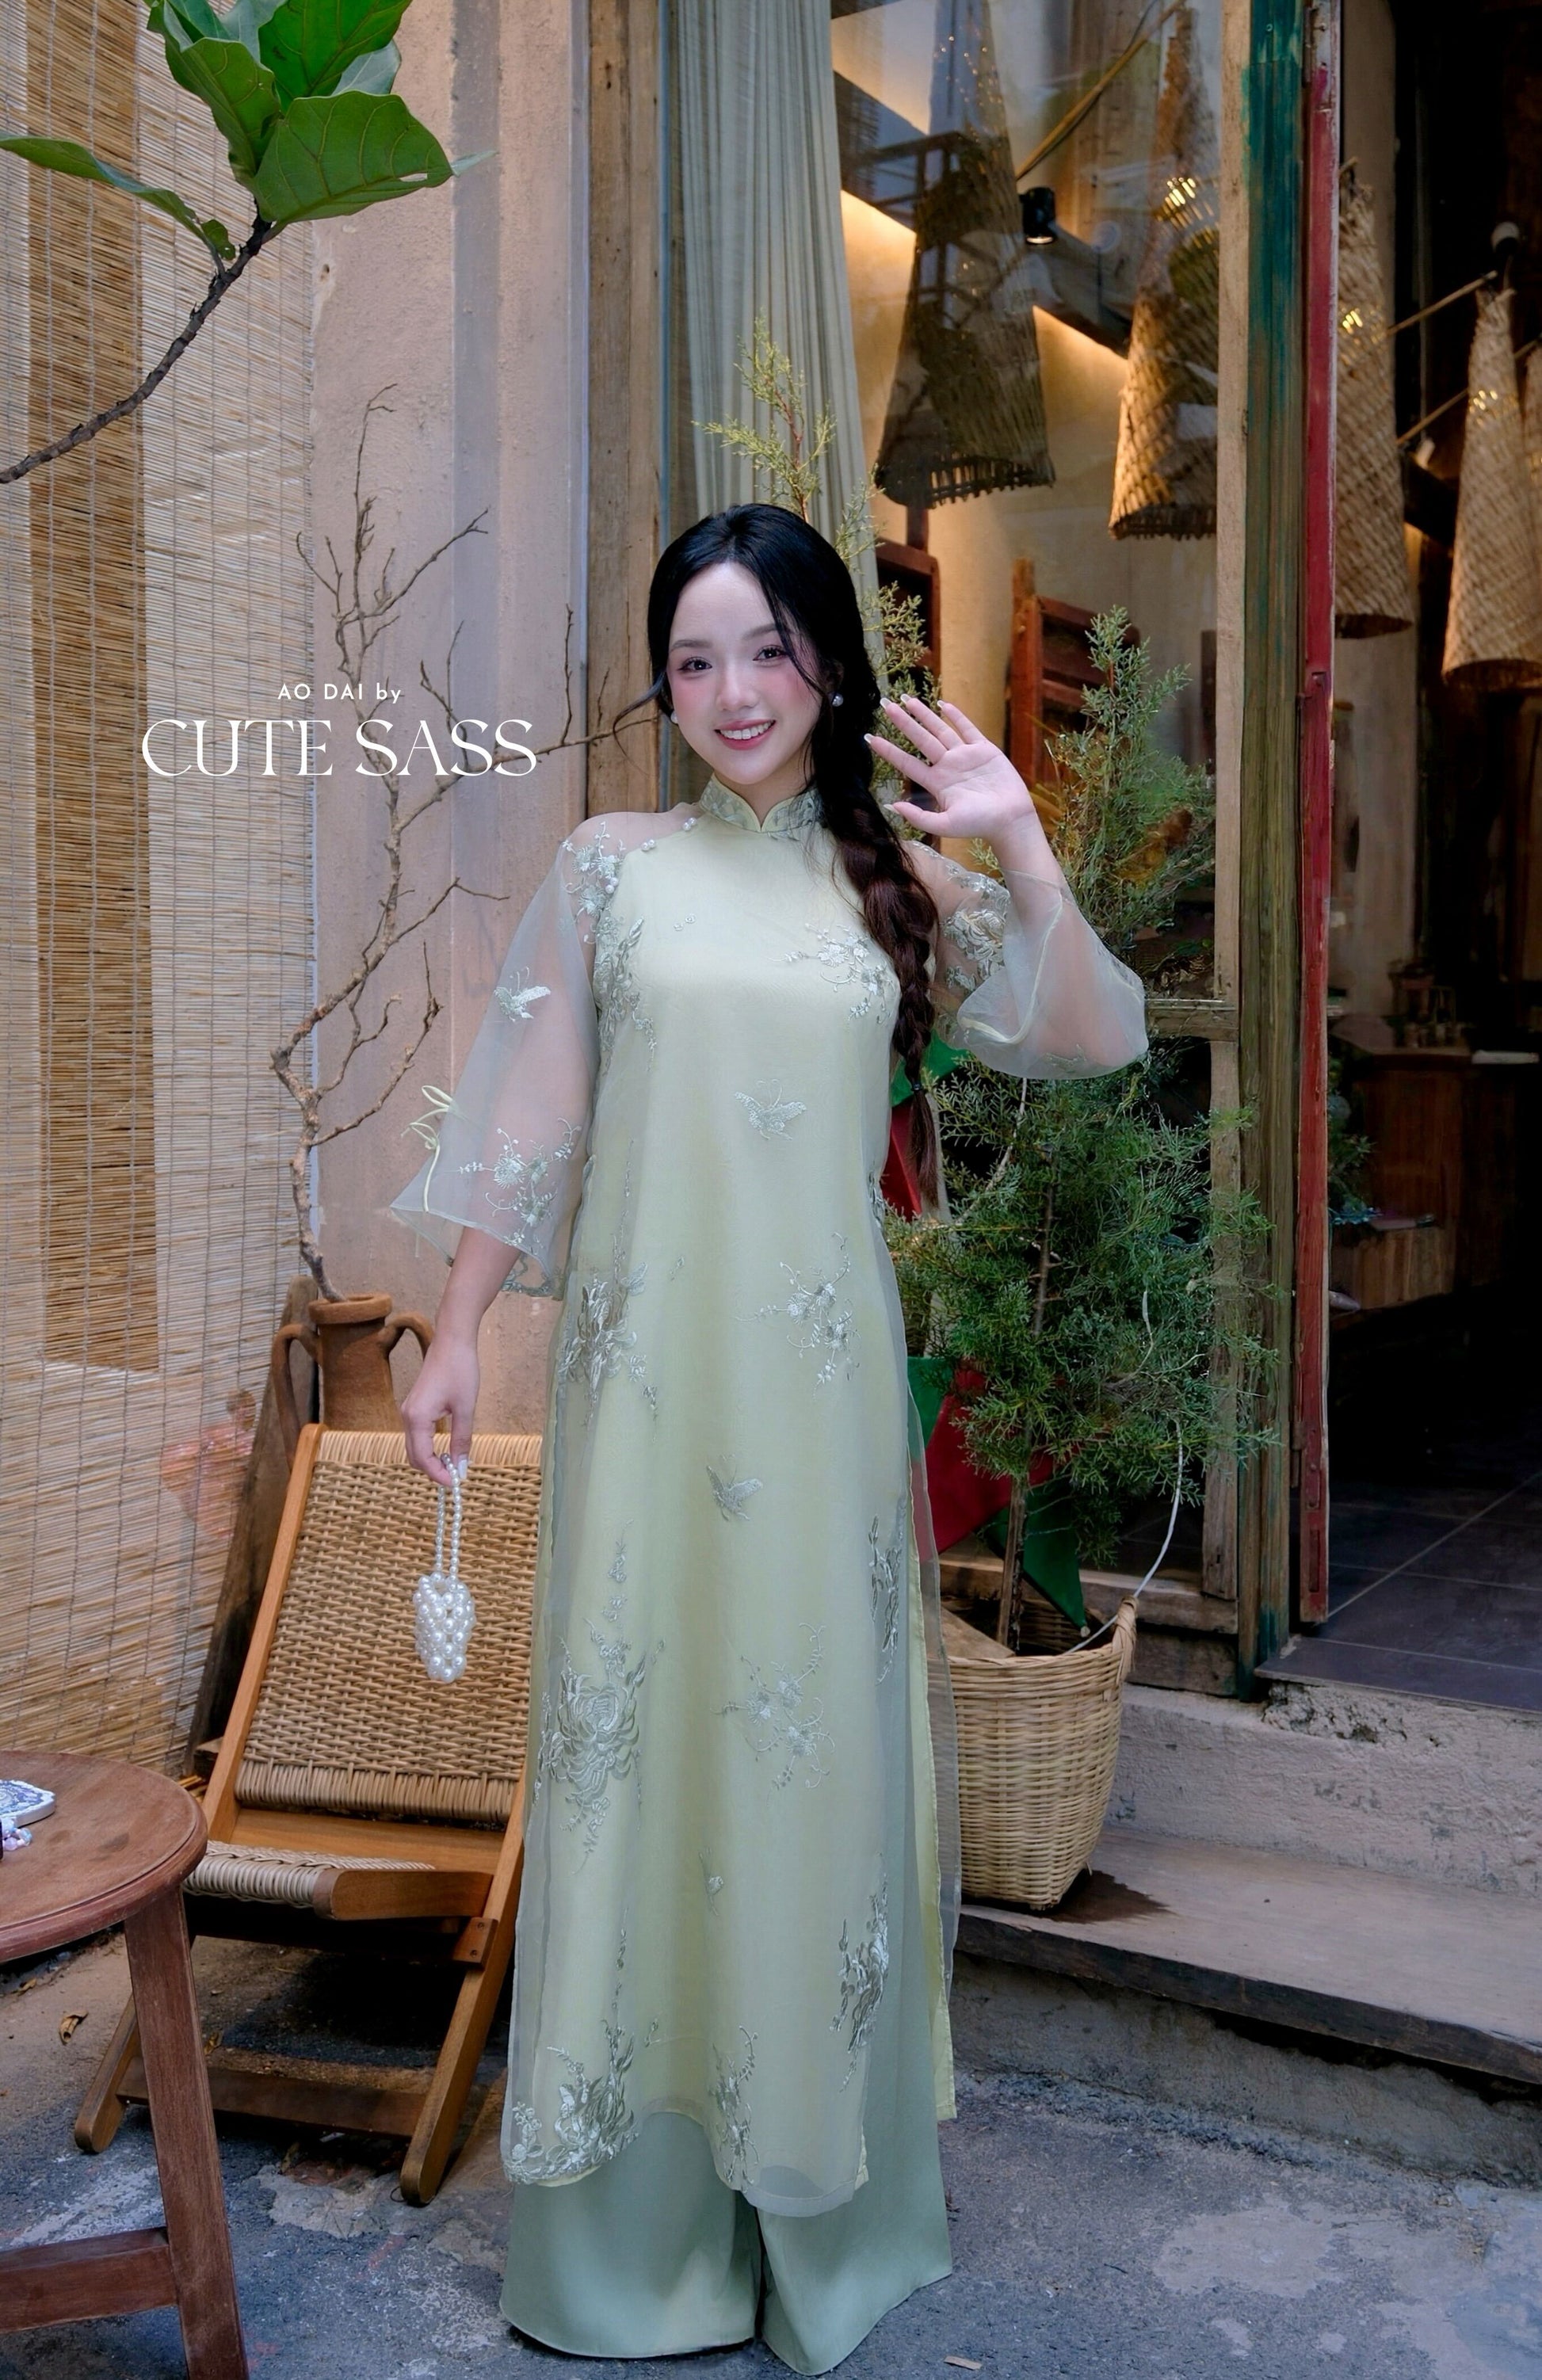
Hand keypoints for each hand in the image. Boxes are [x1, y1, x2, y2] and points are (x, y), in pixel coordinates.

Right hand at [401, 1329, 478, 1486]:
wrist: (452, 1340)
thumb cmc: (460, 1370)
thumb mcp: (465, 1408)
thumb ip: (462, 1441)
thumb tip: (460, 1469)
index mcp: (416, 1418)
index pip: (422, 1458)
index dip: (438, 1475)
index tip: (456, 1483)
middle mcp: (407, 1416)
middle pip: (414, 1456)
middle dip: (433, 1470)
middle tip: (456, 1475)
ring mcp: (409, 1411)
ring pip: (414, 1446)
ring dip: (431, 1459)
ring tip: (454, 1464)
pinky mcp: (414, 1406)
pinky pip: (417, 1435)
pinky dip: (429, 1447)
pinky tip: (447, 1448)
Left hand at [870, 694, 1053, 864]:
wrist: (1010, 819)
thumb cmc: (979, 824)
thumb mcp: (945, 825)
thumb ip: (918, 817)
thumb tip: (892, 805)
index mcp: (937, 783)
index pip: (907, 762)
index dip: (888, 750)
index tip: (870, 737)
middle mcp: (948, 766)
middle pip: (920, 739)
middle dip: (903, 722)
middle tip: (885, 704)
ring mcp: (965, 756)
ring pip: (940, 730)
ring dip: (924, 714)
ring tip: (907, 700)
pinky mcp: (984, 749)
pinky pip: (967, 729)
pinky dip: (956, 716)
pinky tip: (943, 704)